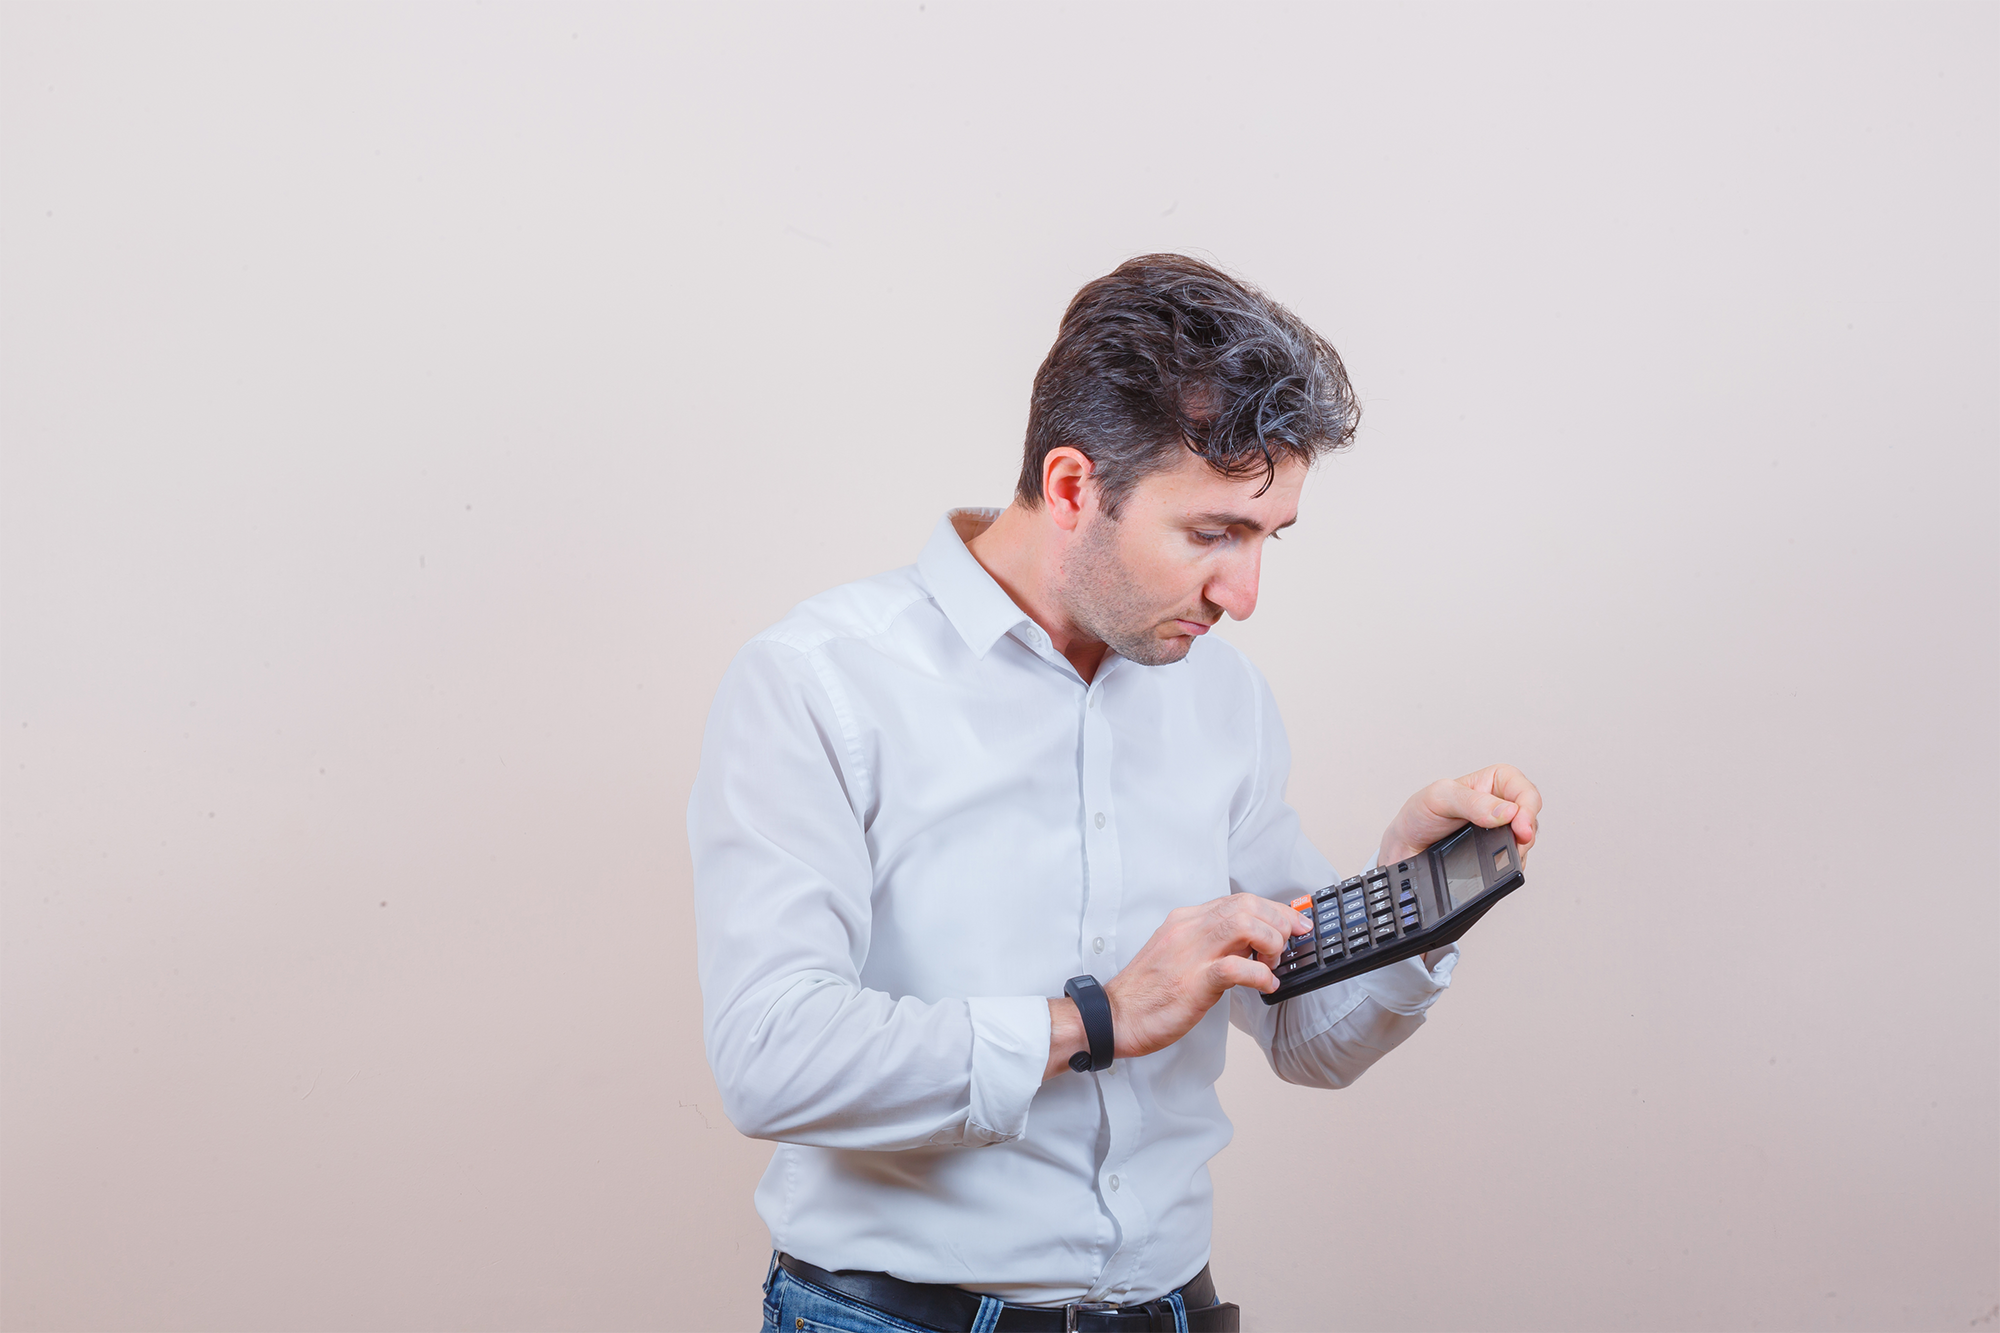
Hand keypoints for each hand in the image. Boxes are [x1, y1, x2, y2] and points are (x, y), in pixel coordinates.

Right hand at [1044, 894, 1311, 1078]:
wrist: (1114, 1016)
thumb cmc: (1148, 992)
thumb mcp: (1179, 955)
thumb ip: (1210, 944)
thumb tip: (1250, 944)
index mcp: (1185, 920)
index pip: (1238, 900)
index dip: (1273, 909)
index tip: (1293, 922)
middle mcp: (1188, 928)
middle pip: (1246, 905)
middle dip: (1279, 920)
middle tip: (1292, 941)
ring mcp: (1190, 953)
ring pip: (1245, 924)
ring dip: (1270, 942)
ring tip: (1272, 963)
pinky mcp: (1193, 982)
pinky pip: (1236, 967)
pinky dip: (1260, 974)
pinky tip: (1266, 985)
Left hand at [1378, 763, 1541, 866]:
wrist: (1405, 847)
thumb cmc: (1419, 815)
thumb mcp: (1439, 798)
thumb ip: (1471, 802)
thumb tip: (1506, 812)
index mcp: (1491, 782)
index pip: (1522, 788)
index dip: (1527, 807)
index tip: (1520, 826)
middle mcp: (1499, 805)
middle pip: (1530, 816)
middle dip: (1526, 831)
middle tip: (1516, 845)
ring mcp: (1499, 831)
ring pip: (1525, 840)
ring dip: (1518, 849)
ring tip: (1502, 855)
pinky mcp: (1495, 853)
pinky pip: (1513, 859)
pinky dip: (1509, 864)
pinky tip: (1497, 865)